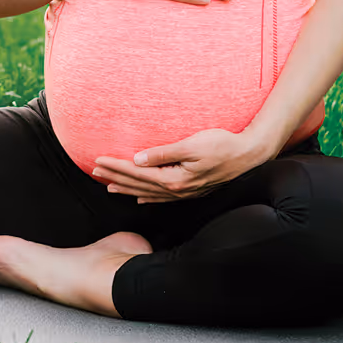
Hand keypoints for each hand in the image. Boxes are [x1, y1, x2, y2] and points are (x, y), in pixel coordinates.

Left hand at [93, 128, 271, 203]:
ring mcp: (185, 192)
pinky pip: (162, 197)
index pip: (137, 174)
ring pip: (148, 192)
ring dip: (127, 188)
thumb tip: (138, 159)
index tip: (98, 161)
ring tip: (109, 186)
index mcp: (175, 180)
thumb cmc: (222, 145)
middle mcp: (177, 190)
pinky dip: (147, 196)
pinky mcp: (191, 189)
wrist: (248, 155)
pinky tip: (139, 197)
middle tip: (94, 172)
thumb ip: (164, 153)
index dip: (116, 167)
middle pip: (139, 184)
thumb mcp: (192, 145)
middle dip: (115, 177)